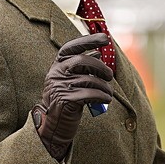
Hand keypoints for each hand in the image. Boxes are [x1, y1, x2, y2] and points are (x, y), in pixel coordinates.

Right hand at [32, 33, 113, 161]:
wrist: (54, 125)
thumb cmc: (68, 100)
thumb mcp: (75, 81)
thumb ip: (84, 68)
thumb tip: (98, 53)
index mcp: (58, 65)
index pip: (71, 47)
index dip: (88, 40)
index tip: (105, 39)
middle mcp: (56, 73)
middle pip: (82, 61)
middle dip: (101, 67)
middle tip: (110, 76)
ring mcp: (59, 86)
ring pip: (89, 79)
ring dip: (104, 87)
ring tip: (109, 93)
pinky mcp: (64, 100)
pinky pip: (90, 94)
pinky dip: (102, 96)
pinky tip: (105, 100)